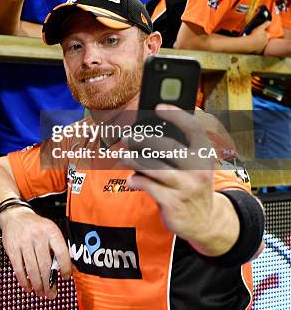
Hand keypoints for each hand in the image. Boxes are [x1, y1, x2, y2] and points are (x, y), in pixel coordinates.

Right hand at [0, 206, 71, 298]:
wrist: (16, 216)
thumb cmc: (36, 226)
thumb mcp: (51, 231)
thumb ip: (60, 249)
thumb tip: (72, 268)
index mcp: (51, 231)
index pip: (62, 252)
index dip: (65, 268)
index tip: (65, 277)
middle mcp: (38, 235)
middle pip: (45, 264)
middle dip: (48, 283)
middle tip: (51, 293)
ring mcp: (24, 241)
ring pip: (32, 269)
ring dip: (37, 285)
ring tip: (40, 292)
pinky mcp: (12, 248)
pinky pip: (18, 268)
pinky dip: (23, 281)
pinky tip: (28, 287)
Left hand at [123, 104, 215, 245]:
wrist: (204, 222)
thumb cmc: (190, 184)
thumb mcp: (192, 166)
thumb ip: (176, 148)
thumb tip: (144, 130)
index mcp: (204, 154)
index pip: (193, 128)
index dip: (176, 114)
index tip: (158, 107)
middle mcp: (199, 169)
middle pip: (167, 146)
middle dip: (142, 140)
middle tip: (127, 138)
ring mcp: (187, 187)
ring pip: (153, 166)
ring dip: (133, 160)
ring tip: (124, 158)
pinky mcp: (174, 203)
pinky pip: (148, 185)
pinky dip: (135, 180)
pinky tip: (132, 180)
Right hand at [245, 20, 269, 53]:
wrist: (250, 43)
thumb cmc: (255, 35)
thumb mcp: (260, 28)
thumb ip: (265, 24)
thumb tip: (269, 21)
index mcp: (266, 37)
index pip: (268, 35)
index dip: (266, 34)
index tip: (264, 33)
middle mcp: (265, 43)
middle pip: (265, 41)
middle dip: (262, 40)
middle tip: (258, 38)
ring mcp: (261, 47)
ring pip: (261, 45)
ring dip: (258, 44)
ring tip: (253, 42)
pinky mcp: (257, 51)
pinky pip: (256, 50)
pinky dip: (254, 48)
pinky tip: (250, 46)